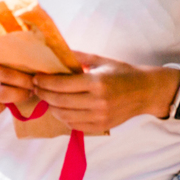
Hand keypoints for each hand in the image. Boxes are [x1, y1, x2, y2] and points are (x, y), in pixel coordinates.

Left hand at [31, 52, 179, 133]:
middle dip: (43, 94)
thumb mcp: (100, 60)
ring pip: (64, 116)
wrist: (144, 92)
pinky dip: (63, 118)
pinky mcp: (101, 127)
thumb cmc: (122, 73)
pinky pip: (75, 126)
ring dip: (51, 107)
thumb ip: (77, 57)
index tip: (35, 78)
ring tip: (46, 97)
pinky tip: (60, 108)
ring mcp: (99, 117)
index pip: (62, 85)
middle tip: (36, 87)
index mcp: (97, 83)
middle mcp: (98, 102)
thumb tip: (54, 52)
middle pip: (60, 101)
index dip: (44, 82)